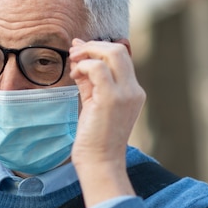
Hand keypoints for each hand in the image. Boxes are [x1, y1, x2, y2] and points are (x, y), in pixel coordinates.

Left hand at [68, 38, 145, 206]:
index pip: (121, 56)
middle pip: (120, 49)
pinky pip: (98, 68)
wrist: (100, 163)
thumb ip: (89, 80)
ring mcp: (125, 94)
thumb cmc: (95, 138)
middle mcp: (134, 90)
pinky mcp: (111, 99)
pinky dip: (84, 65)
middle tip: (74, 52)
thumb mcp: (93, 102)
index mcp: (133, 91)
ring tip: (72, 63)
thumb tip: (78, 57)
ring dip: (87, 52)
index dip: (99, 47)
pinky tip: (75, 75)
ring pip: (112, 52)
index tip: (79, 49)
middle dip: (93, 45)